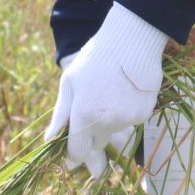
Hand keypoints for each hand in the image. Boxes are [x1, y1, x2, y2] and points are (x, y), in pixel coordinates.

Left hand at [43, 4, 168, 175]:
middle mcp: (106, 122)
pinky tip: (125, 91)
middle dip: (92, 135)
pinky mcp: (144, 114)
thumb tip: (49, 141)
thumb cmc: (95, 58)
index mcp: (83, 114)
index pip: (77, 152)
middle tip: (92, 107)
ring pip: (115, 132)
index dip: (73, 155)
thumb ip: (60, 115)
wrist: (132, 39)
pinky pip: (131, 122)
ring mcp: (128, 119)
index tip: (71, 152)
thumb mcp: (70, 82)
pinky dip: (126, 112)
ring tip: (110, 92)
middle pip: (97, 144)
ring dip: (110, 121)